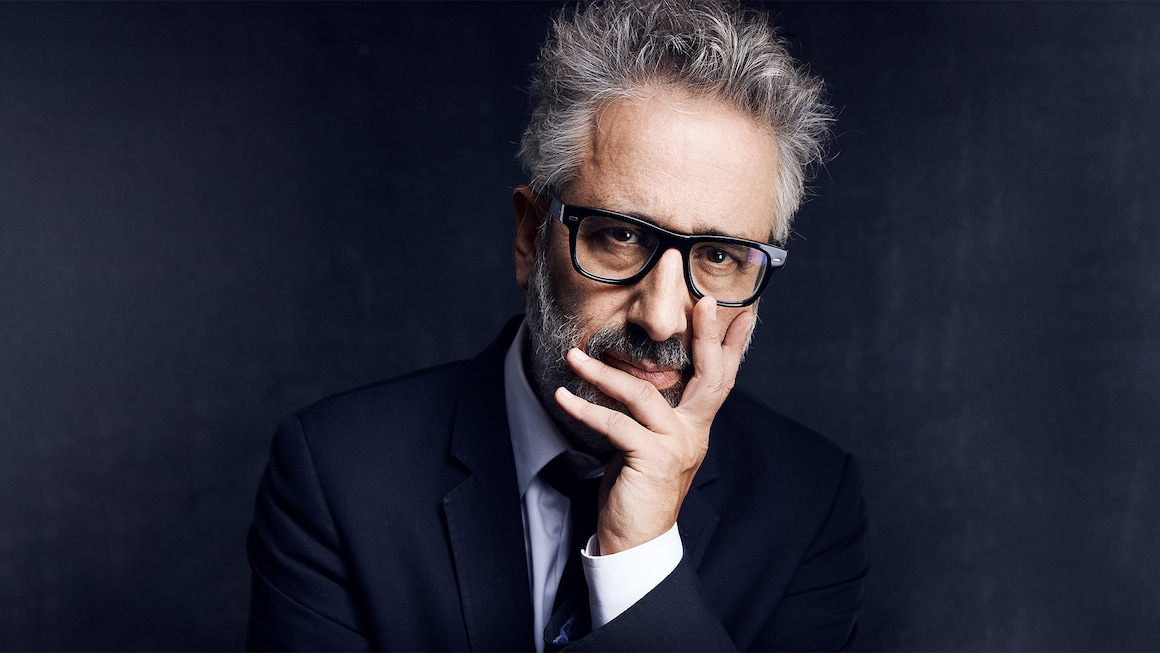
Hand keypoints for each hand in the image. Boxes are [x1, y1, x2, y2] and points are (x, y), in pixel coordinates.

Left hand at [554, 296, 753, 553]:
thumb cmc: (638, 490)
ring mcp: (676, 445)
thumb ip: (655, 414)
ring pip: (643, 394)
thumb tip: (642, 380)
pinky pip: (615, 424)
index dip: (732, 345)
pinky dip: (585, 408)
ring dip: (603, 373)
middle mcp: (693, 432)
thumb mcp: (651, 444)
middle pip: (709, 375)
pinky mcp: (652, 459)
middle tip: (704, 301)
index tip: (744, 312)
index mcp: (696, 426)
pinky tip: (562, 397)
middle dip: (707, 336)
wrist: (635, 542)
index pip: (721, 377)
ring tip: (574, 357)